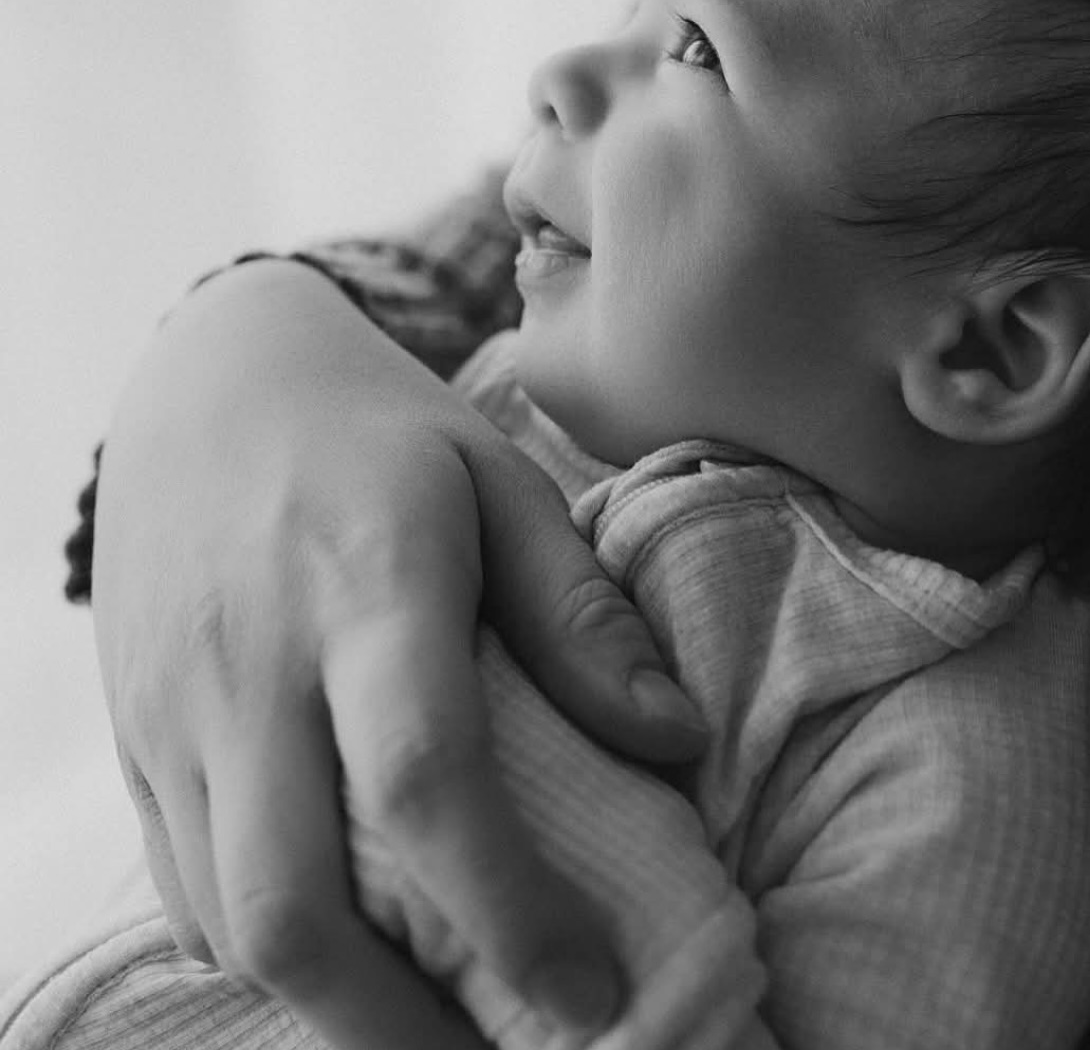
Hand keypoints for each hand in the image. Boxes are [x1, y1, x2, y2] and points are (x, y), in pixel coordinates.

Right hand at [92, 259, 705, 1046]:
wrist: (209, 382)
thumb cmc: (382, 433)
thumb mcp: (499, 479)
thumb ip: (581, 612)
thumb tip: (678, 742)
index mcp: (364, 586)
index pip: (423, 780)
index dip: (510, 913)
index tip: (595, 997)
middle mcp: (251, 665)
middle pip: (291, 904)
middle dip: (397, 1034)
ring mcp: (172, 711)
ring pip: (229, 920)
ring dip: (332, 1009)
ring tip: (438, 1032)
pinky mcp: (134, 739)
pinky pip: (184, 889)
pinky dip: (265, 950)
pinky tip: (349, 957)